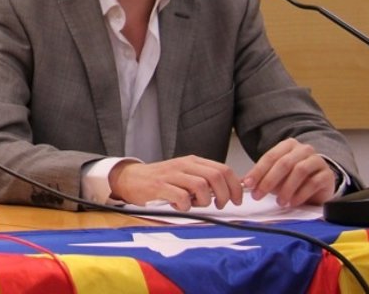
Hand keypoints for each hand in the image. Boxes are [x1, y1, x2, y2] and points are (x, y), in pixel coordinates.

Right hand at [108, 156, 244, 210]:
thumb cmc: (161, 179)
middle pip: (216, 176)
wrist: (132, 178)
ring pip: (201, 186)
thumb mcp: (185, 174)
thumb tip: (230, 190)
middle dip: (224, 195)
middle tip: (219, 205)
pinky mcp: (160, 186)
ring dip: (204, 201)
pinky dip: (185, 206)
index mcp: (193, 161)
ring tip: (195, 205)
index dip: (234, 186)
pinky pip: (181, 197)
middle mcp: (184, 165)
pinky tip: (180, 206)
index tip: (236, 199)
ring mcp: (171, 174)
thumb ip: (204, 179)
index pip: (223, 169)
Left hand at [243, 138, 336, 206]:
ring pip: (299, 171)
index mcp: (288, 145)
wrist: (321, 183)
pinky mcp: (327, 175)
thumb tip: (243, 182)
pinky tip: (292, 202)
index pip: (270, 156)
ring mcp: (317, 161)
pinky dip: (300, 194)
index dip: (258, 171)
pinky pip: (313, 183)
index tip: (248, 184)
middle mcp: (303, 150)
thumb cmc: (295, 178)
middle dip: (269, 180)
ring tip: (279, 201)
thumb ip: (262, 176)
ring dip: (286, 188)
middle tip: (259, 195)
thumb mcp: (277, 175)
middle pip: (283, 163)